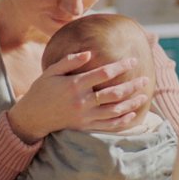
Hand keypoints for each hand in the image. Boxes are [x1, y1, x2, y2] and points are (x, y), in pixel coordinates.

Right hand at [7, 52, 151, 142]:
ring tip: (143, 96)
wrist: (32, 117)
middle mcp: (82, 101)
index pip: (104, 73)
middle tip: (145, 79)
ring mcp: (84, 116)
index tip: (133, 60)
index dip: (121, 66)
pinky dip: (122, 120)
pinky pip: (107, 125)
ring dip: (131, 103)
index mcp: (74, 84)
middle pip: (114, 93)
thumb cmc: (41, 90)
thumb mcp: (51, 72)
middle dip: (132, 86)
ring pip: (114, 110)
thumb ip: (70, 61)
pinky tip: (131, 114)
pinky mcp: (85, 127)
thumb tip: (89, 52)